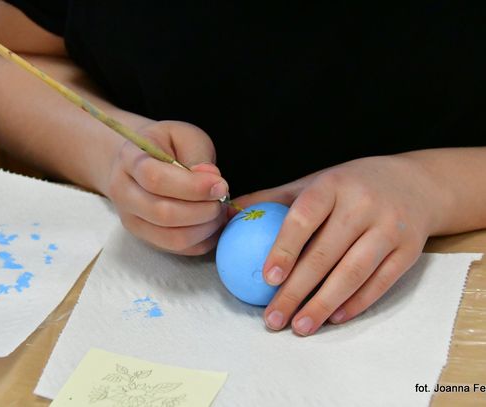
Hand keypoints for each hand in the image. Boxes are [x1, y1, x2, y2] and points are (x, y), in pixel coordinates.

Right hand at [106, 120, 228, 254]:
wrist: (141, 162)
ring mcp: (133, 220)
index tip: (219, 184)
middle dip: (203, 210)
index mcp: (130, 160)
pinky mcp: (147, 239)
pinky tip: (213, 223)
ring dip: (205, 228)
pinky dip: (204, 240)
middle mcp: (124, 194)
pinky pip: (179, 250)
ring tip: (219, 210)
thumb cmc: (166, 146)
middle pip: (162, 213)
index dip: (192, 186)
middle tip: (222, 198)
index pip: (155, 179)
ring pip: (172, 238)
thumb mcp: (184, 135)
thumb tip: (211, 180)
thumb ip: (198, 155)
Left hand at [233, 154, 449, 334]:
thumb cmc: (350, 186)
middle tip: (273, 318)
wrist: (414, 184)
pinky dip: (356, 303)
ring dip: (324, 305)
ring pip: (354, 273)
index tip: (267, 278)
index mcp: (333, 185)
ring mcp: (390, 228)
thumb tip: (228, 215)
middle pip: (326, 253)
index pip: (305, 217)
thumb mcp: (314, 182)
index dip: (285, 247)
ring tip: (299, 327)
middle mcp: (363, 205)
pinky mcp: (409, 250)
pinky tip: (333, 318)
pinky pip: (380, 282)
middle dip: (297, 291)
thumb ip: (273, 199)